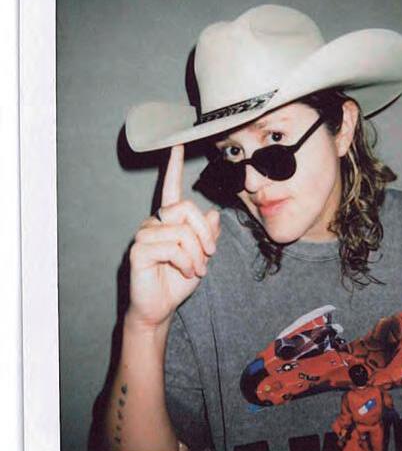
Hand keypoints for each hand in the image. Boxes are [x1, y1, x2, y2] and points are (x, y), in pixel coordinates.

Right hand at [127, 145, 220, 329]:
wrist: (160, 308)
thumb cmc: (177, 280)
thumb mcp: (201, 256)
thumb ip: (207, 235)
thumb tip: (214, 214)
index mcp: (168, 220)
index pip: (171, 188)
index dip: (173, 166)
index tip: (176, 143)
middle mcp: (154, 222)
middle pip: (186, 208)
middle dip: (204, 234)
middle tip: (209, 256)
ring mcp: (144, 235)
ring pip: (182, 232)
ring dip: (197, 255)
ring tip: (196, 270)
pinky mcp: (139, 251)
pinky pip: (173, 247)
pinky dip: (187, 262)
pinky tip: (186, 273)